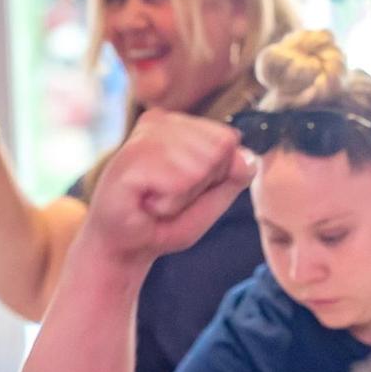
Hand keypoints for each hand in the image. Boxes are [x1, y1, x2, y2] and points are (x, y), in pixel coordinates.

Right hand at [79, 109, 255, 268]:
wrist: (124, 249)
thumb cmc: (163, 222)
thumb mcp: (210, 202)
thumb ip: (232, 179)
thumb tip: (246, 159)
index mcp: (177, 124)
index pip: (226, 139)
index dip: (214, 174)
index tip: (184, 188)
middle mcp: (158, 122)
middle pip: (216, 149)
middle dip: (199, 184)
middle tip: (167, 197)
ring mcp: (140, 138)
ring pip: (198, 164)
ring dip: (181, 196)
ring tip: (156, 201)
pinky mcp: (128, 160)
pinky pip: (177, 180)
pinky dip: (168, 203)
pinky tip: (145, 204)